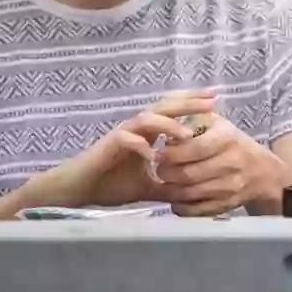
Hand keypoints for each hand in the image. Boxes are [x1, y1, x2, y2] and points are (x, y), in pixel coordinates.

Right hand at [40, 90, 215, 209]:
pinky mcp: (106, 146)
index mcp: (145, 134)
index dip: (191, 106)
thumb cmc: (108, 185)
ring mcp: (121, 135)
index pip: (172, 113)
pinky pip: (125, 139)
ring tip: (186, 134)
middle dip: (187, 103)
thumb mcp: (147, 186)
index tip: (215, 102)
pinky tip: (153, 154)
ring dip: (167, 124)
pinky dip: (140, 145)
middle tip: (211, 99)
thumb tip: (193, 192)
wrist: (76, 190)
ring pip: (145, 119)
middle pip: (163, 107)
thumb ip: (168, 184)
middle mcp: (135, 129)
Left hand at [152, 110, 283, 216]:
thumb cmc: (233, 144)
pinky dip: (180, 206)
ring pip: (188, 194)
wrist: (263, 173)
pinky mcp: (226, 206)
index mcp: (228, 139)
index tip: (158, 152)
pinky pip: (195, 210)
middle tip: (159, 168)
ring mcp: (230, 187)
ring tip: (165, 182)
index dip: (171, 153)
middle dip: (166, 172)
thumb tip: (163, 127)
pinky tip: (176, 197)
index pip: (194, 148)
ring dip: (170, 190)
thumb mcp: (218, 124)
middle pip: (187, 174)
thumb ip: (192, 122)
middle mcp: (231, 163)